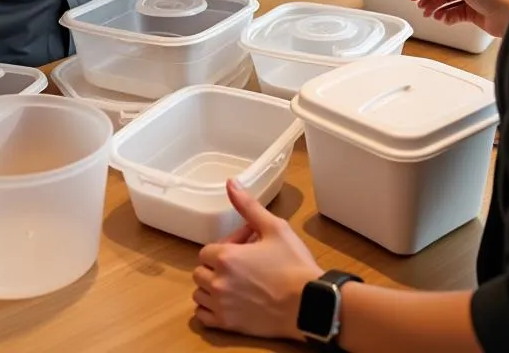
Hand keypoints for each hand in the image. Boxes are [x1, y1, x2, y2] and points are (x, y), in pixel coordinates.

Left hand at [193, 179, 322, 339]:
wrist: (308, 303)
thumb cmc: (293, 264)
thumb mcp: (274, 228)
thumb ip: (248, 206)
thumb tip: (231, 183)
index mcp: (227, 257)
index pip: (207, 250)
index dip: (226, 245)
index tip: (245, 245)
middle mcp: (218, 282)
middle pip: (200, 271)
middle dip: (216, 265)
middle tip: (240, 263)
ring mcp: (222, 306)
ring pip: (199, 294)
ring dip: (211, 286)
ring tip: (234, 282)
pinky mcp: (229, 325)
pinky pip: (203, 317)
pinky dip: (209, 309)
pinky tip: (227, 301)